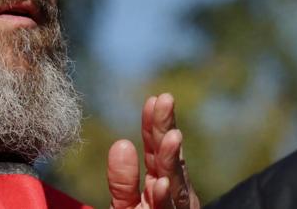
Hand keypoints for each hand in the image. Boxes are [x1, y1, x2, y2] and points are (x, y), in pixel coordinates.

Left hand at [107, 93, 200, 208]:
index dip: (154, 124)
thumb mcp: (127, 206)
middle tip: (164, 100)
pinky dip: (165, 198)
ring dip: (172, 160)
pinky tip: (160, 183)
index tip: (154, 99)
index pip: (156, 148)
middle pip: (168, 158)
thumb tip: (121, 143)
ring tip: (171, 137)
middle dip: (166, 129)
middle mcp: (173, 193)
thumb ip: (123, 181)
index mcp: (160, 182)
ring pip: (175, 184)